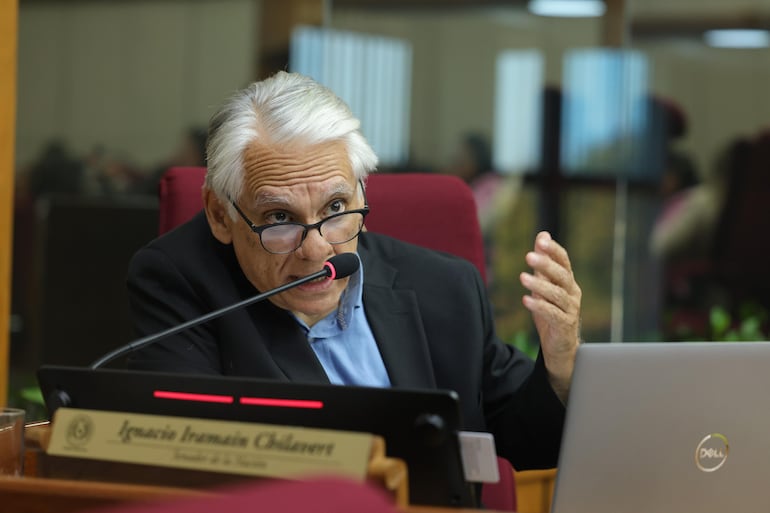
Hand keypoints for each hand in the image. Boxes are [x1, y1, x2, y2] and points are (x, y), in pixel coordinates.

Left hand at [519, 231, 581, 402]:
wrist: (560, 345)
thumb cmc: (551, 311)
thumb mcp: (544, 284)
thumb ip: (543, 263)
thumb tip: (542, 234)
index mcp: (568, 282)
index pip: (564, 261)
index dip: (554, 250)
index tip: (541, 240)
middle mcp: (573, 293)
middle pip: (562, 276)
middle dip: (546, 265)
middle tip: (528, 256)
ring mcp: (571, 310)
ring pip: (557, 295)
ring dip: (539, 285)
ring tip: (522, 277)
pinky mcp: (565, 325)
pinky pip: (553, 314)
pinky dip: (540, 306)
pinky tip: (526, 300)